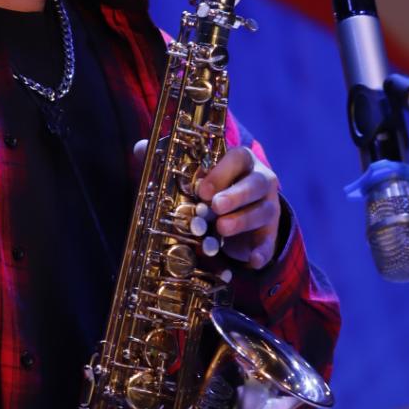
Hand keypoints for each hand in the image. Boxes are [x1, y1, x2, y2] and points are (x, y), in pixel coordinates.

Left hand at [133, 139, 281, 269]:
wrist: (238, 214)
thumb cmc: (212, 190)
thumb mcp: (192, 176)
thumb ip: (168, 162)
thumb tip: (139, 147)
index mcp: (242, 163)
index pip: (239, 158)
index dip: (221, 172)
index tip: (202, 189)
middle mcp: (260, 182)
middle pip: (256, 184)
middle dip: (236, 195)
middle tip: (215, 207)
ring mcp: (268, 208)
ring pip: (263, 212)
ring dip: (243, 220)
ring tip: (222, 229)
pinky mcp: (269, 234)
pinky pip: (269, 243)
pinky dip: (262, 252)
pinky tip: (252, 260)